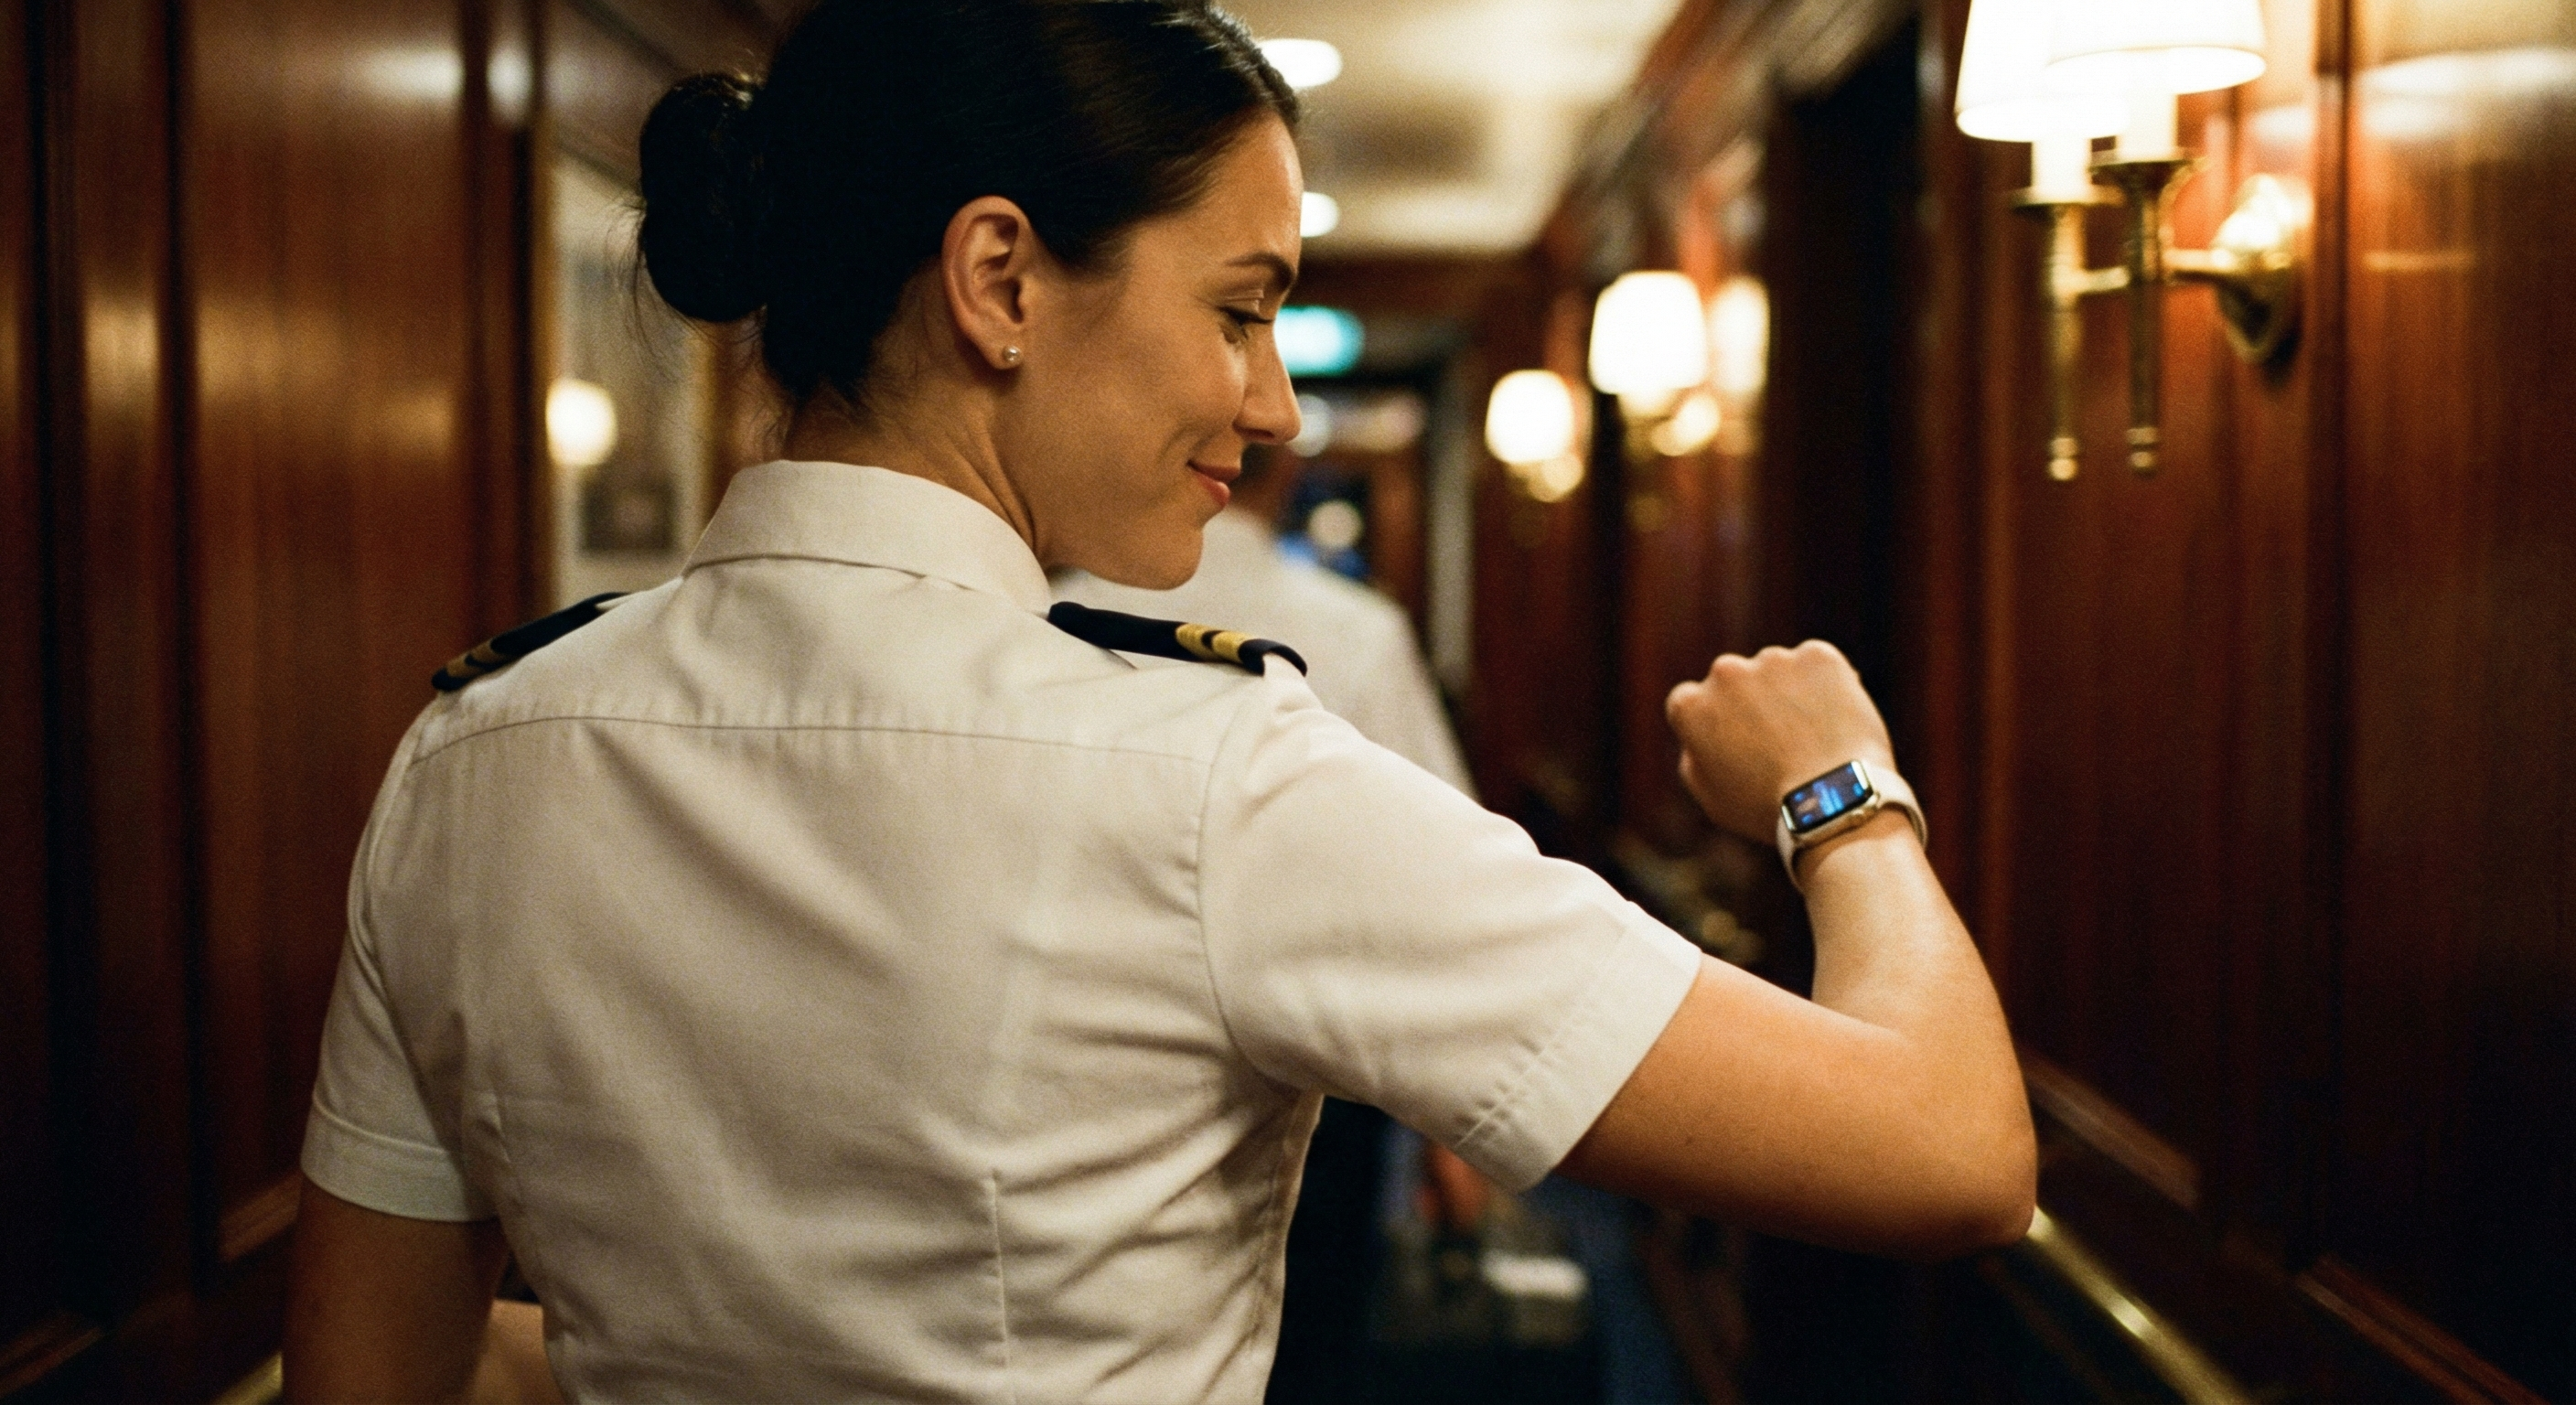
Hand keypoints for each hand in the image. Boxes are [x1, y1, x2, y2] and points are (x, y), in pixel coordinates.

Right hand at [1665, 641, 1895, 842]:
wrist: (1833, 799)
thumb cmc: (1768, 807)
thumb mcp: (1712, 797)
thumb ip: (1695, 758)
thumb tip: (1698, 738)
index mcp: (1689, 705)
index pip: (1693, 702)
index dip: (1717, 724)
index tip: (1739, 746)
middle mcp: (1724, 672)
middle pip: (1735, 680)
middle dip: (1751, 702)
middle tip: (1779, 741)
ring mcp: (1772, 660)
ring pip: (1777, 671)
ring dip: (1789, 692)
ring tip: (1813, 737)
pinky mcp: (1816, 655)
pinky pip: (1818, 665)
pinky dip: (1827, 685)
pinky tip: (1835, 721)